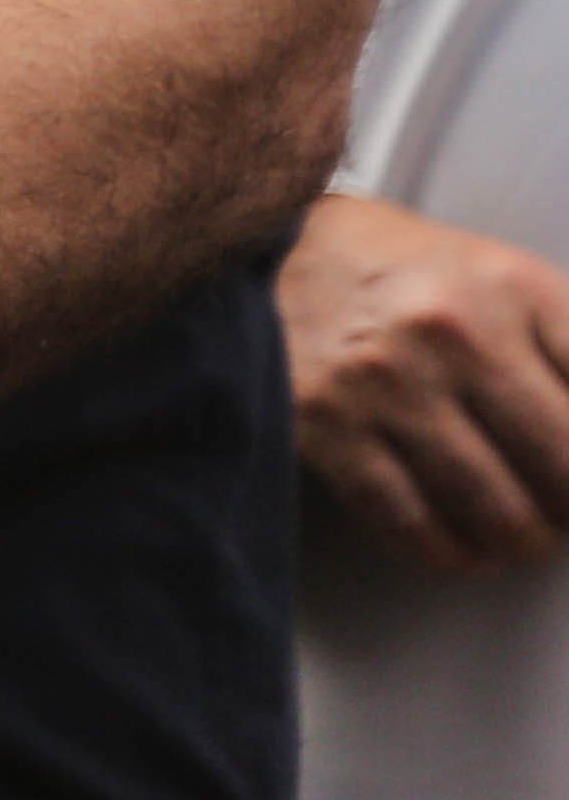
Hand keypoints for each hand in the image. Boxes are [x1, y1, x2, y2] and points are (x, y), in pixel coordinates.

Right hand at [286, 190, 568, 571]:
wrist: (262, 247)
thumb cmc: (397, 272)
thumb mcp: (500, 278)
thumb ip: (567, 345)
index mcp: (510, 289)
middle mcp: (452, 333)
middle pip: (563, 466)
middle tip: (568, 516)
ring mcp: (385, 383)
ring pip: (495, 507)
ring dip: (525, 542)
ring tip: (526, 539)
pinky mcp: (326, 425)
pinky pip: (411, 521)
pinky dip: (452, 552)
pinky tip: (466, 550)